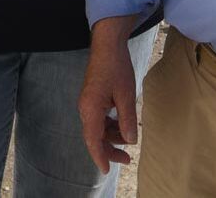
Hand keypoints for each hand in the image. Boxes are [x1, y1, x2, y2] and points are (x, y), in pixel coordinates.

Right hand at [78, 17, 138, 173]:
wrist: (107, 45)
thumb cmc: (116, 67)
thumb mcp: (126, 94)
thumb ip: (127, 119)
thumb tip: (130, 140)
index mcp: (90, 108)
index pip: (92, 140)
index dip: (100, 157)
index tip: (106, 170)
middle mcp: (85, 108)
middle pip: (94, 137)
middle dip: (109, 150)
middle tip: (127, 160)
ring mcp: (87, 103)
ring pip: (97, 128)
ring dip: (112, 137)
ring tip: (129, 141)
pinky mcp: (92, 98)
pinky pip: (99, 119)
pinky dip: (110, 126)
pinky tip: (122, 126)